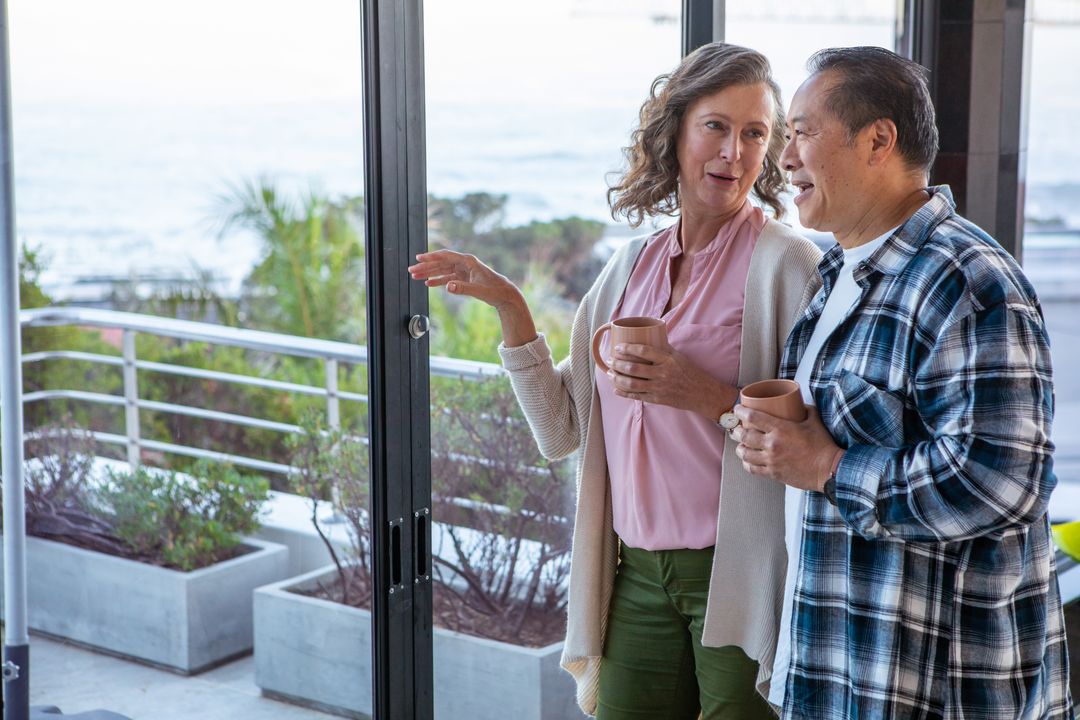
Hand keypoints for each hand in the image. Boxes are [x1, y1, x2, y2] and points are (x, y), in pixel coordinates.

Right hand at [407, 249, 520, 309]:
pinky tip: (428, 283)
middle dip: (425, 267)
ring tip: (415, 276)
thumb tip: (448, 287)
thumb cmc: (495, 291)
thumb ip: (463, 289)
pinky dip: (437, 280)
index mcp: (468, 261)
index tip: (418, 258)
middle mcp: (464, 264)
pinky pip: (447, 278)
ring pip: (442, 270)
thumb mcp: (479, 291)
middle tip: (411, 270)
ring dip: (429, 273)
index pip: (446, 256)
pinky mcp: (463, 278)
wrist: (504, 295)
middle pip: (441, 263)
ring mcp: (463, 271)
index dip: (431, 257)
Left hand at [606, 342, 736, 419]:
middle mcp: (662, 374)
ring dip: (617, 379)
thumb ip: (662, 349)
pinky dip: (624, 393)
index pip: (644, 351)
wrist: (702, 393)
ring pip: (632, 384)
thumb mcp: (678, 357)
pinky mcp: (657, 400)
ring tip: (610, 374)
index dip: (628, 348)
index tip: (617, 347)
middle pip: (634, 369)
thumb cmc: (690, 372)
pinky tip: (616, 389)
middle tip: (609, 360)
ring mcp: (659, 388)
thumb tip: (648, 338)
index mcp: (667, 360)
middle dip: (618, 364)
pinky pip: (637, 397)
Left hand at [729, 404, 839, 490]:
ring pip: (744, 454)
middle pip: (743, 436)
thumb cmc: (823, 445)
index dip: (740, 412)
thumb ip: (804, 409)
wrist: (828, 470)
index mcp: (780, 429)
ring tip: (741, 445)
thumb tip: (797, 404)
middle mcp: (772, 444)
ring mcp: (771, 460)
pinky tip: (748, 460)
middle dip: (736, 430)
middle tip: (737, 428)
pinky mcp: (773, 474)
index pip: (752, 417)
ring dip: (739, 448)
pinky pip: (752, 469)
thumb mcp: (813, 420)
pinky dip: (746, 463)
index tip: (738, 409)